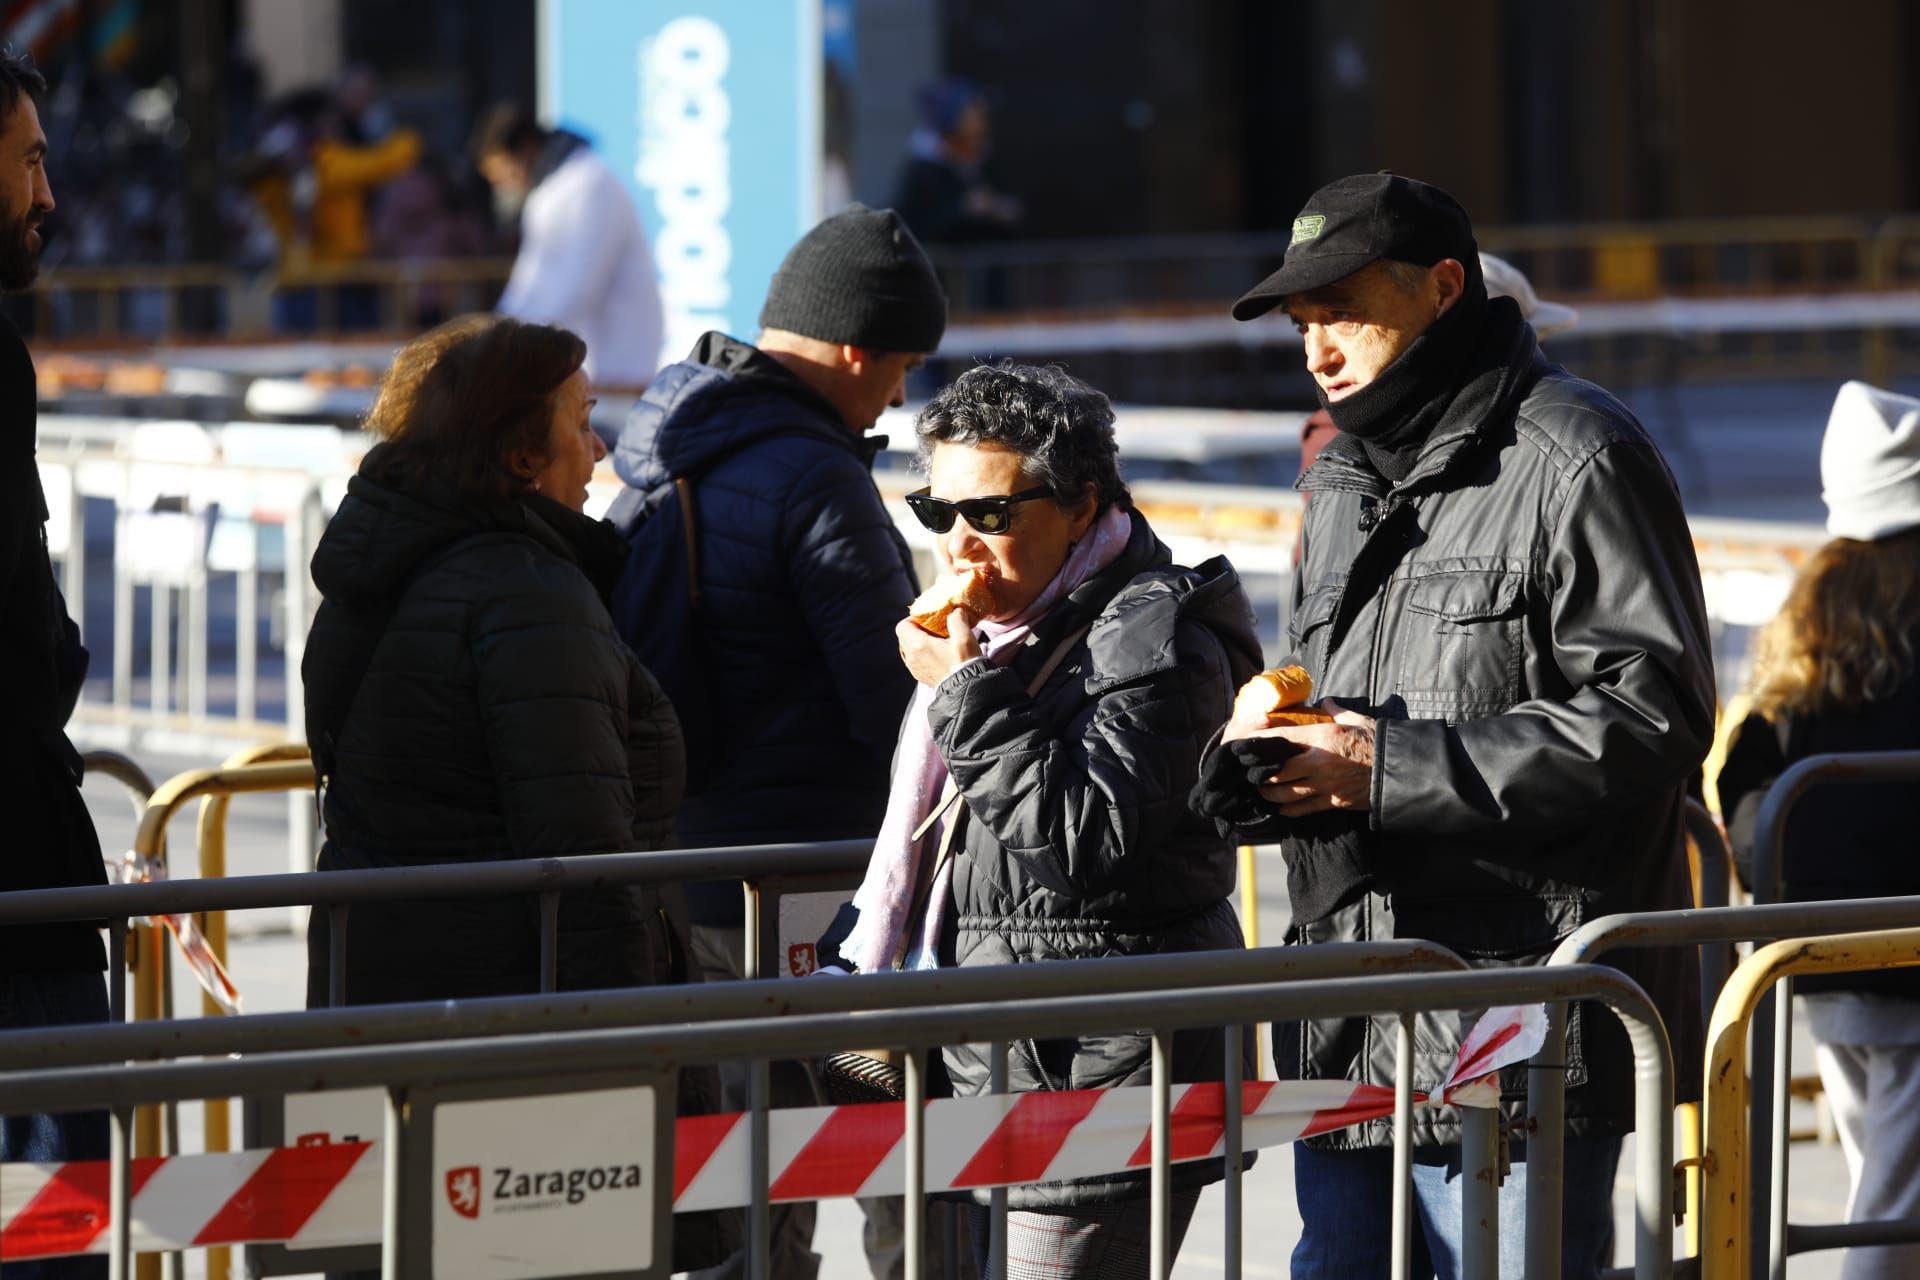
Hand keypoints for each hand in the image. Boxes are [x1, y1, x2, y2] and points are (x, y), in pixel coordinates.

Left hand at [896, 609, 982, 686]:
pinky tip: (938, 653)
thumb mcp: (964, 637)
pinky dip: (921, 653)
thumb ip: (957, 619)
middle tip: (934, 627)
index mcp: (918, 645)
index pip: (902, 626)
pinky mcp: (920, 676)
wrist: (966, 690)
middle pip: (904, 636)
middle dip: (916, 629)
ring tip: (936, 641)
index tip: (928, 618)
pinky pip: (914, 659)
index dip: (913, 619)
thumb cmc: (964, 664)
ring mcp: (914, 668)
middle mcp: (912, 657)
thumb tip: (955, 611)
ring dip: (918, 642)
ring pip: (908, 648)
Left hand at [1249, 700, 1375, 816]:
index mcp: (1323, 737)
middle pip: (1277, 770)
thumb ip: (1337, 711)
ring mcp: (1324, 784)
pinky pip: (1303, 808)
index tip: (1247, 744)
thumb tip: (1327, 702)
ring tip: (1261, 790)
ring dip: (1269, 793)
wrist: (1401, 771)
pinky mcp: (1333, 802)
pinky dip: (1288, 810)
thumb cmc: (1379, 743)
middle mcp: (1318, 762)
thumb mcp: (1358, 720)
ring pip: (1285, 792)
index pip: (1281, 738)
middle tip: (1251, 772)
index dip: (1260, 742)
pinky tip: (1281, 808)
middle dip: (1260, 773)